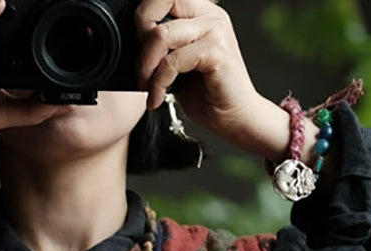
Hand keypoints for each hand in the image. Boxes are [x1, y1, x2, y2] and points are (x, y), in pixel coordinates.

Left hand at [136, 0, 317, 161]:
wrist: (236, 119)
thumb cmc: (207, 95)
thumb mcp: (178, 65)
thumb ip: (163, 48)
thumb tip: (134, 44)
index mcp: (202, 13)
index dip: (144, 18)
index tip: (139, 50)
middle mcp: (211, 16)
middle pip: (162, 2)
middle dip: (141, 36)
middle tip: (140, 68)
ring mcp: (216, 31)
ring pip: (162, 35)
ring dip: (146, 66)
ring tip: (147, 87)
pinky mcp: (217, 52)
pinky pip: (173, 61)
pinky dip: (159, 82)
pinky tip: (157, 98)